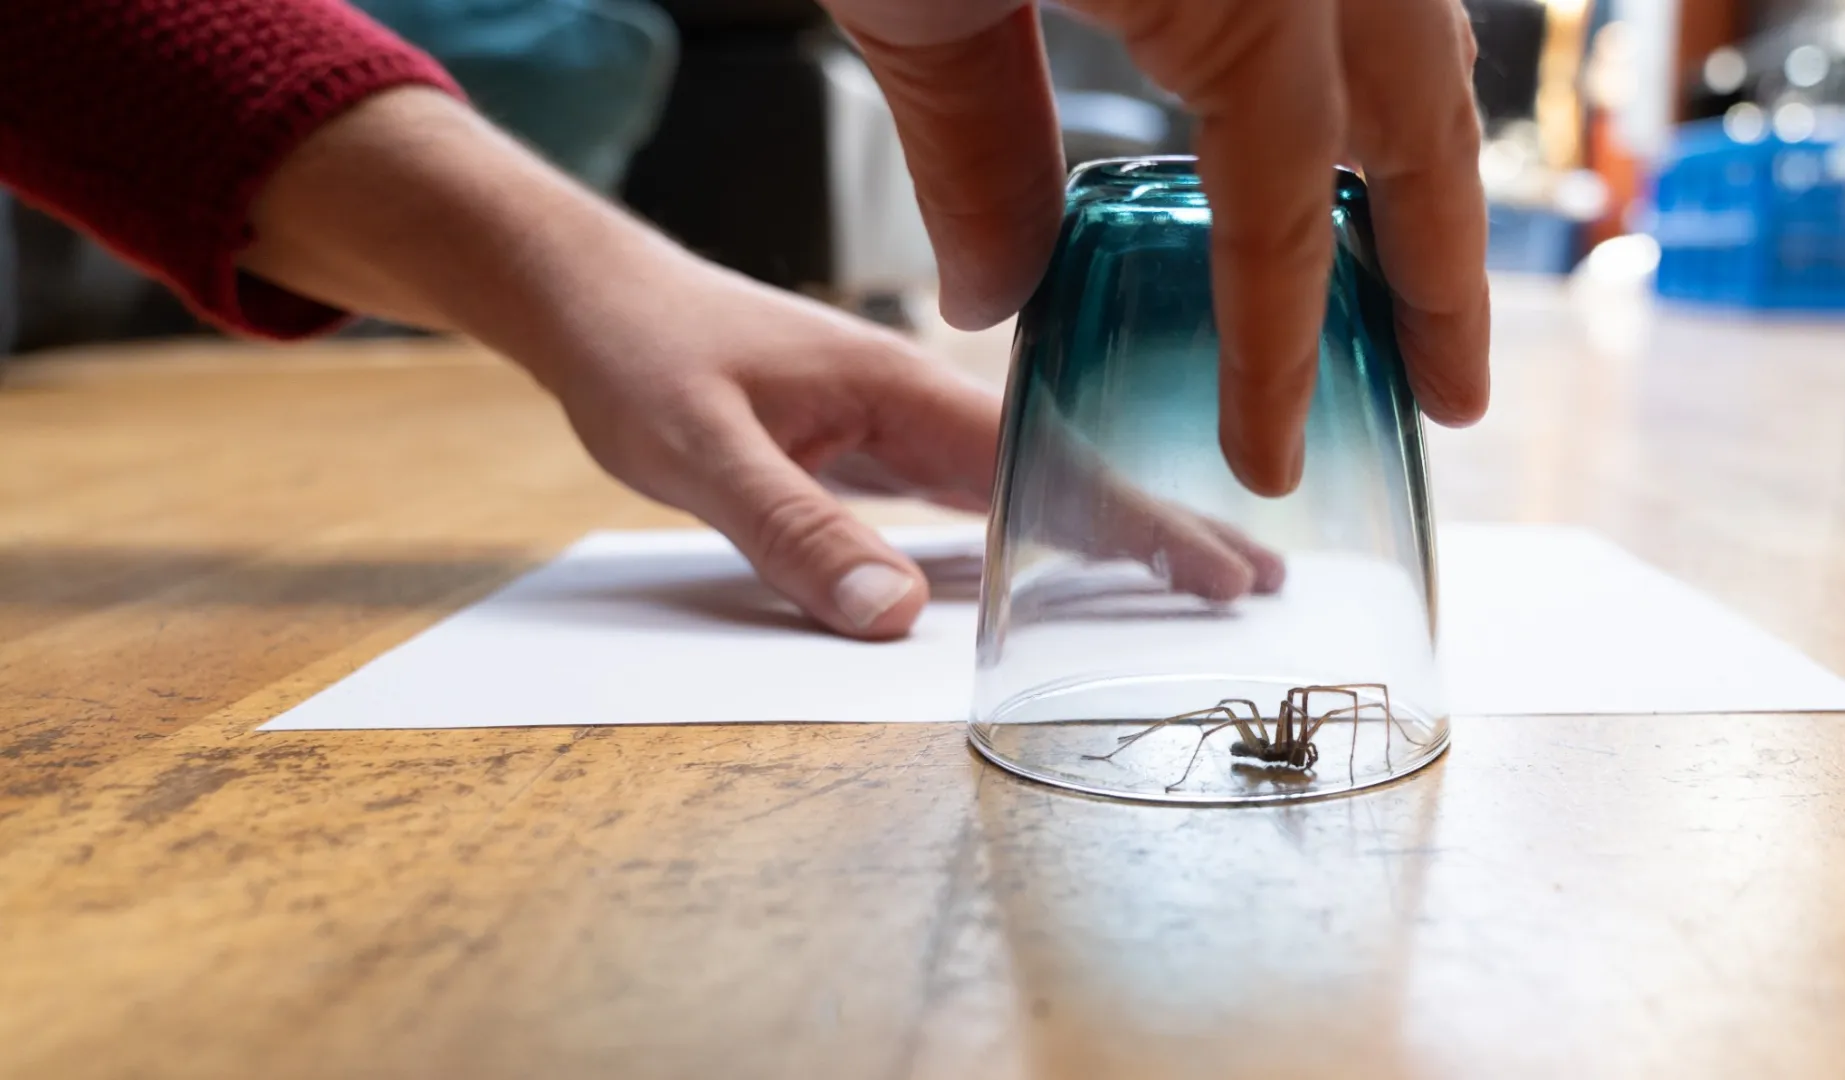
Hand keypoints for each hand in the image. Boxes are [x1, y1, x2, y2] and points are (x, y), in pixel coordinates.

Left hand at [242, 88, 1279, 637]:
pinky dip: (1029, 529)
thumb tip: (893, 620)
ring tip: (1189, 580)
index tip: (1220, 569)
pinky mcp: (869, 443)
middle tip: (1252, 584)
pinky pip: (968, 496)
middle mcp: (916, 401)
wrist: (589, 300)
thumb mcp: (698, 450)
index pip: (1044, 462)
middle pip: (1061, 472)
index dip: (1135, 521)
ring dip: (1104, 530)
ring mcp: (897, 421)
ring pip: (1024, 484)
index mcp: (900, 388)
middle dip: (1156, 526)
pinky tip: (1057, 564)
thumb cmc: (639, 355)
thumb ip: (793, 530)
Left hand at [817, 0, 1491, 494]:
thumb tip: (1001, 293)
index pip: (1280, 211)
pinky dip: (1367, 76)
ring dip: (1421, 172)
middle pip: (1423, 124)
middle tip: (1451, 398)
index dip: (1281, 353)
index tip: (1270, 462)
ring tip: (1411, 285)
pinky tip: (1334, 134)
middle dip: (1442, 276)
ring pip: (1417, 43)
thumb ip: (972, 146)